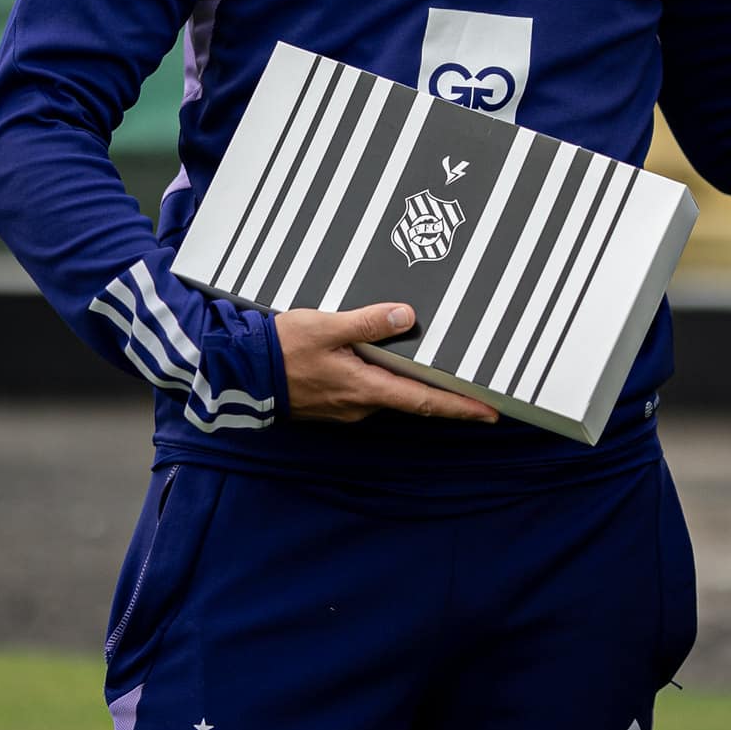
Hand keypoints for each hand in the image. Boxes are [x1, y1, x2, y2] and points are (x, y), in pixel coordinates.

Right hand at [275, 303, 498, 423]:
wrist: (239, 372)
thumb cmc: (280, 348)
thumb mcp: (327, 326)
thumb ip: (368, 323)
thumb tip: (407, 317)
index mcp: (365, 389)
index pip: (424, 401)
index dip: (460, 407)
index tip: (491, 412)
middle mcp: (360, 405)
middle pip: (413, 399)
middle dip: (446, 396)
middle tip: (480, 388)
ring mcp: (346, 406)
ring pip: (390, 393)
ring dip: (415, 384)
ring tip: (444, 369)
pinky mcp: (334, 400)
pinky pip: (370, 389)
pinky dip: (388, 379)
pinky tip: (394, 363)